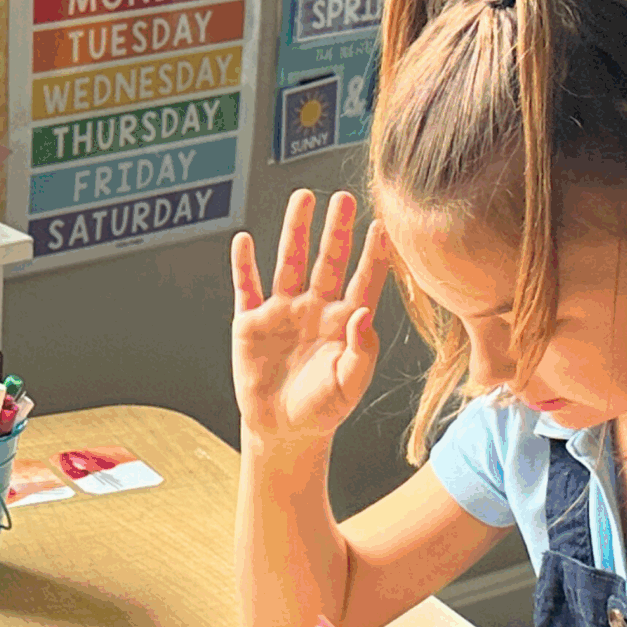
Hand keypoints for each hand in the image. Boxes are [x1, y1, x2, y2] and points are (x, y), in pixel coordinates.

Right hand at [230, 188, 391, 450]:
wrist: (283, 428)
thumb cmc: (323, 408)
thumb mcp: (350, 384)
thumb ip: (361, 351)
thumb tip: (363, 314)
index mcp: (344, 322)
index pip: (363, 281)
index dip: (374, 255)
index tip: (383, 226)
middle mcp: (315, 309)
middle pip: (327, 261)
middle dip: (335, 230)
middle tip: (343, 198)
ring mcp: (282, 312)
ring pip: (289, 263)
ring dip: (295, 231)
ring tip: (302, 198)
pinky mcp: (251, 323)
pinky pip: (246, 288)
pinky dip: (243, 265)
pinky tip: (244, 240)